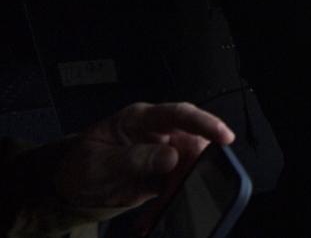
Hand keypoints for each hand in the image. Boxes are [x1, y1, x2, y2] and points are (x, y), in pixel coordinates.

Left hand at [53, 102, 234, 209]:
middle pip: (192, 141)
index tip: (223, 135)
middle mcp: (157, 133)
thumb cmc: (79, 167)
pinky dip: (172, 200)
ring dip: (182, 186)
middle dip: (197, 162)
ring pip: (189, 165)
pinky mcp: (163, 175)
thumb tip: (171, 156)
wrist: (68, 189)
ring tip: (160, 203)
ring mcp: (161, 153)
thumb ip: (133, 158)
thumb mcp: (99, 163)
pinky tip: (155, 214)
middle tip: (191, 181)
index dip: (205, 123)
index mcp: (140, 119)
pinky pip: (178, 185)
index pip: (179, 114)